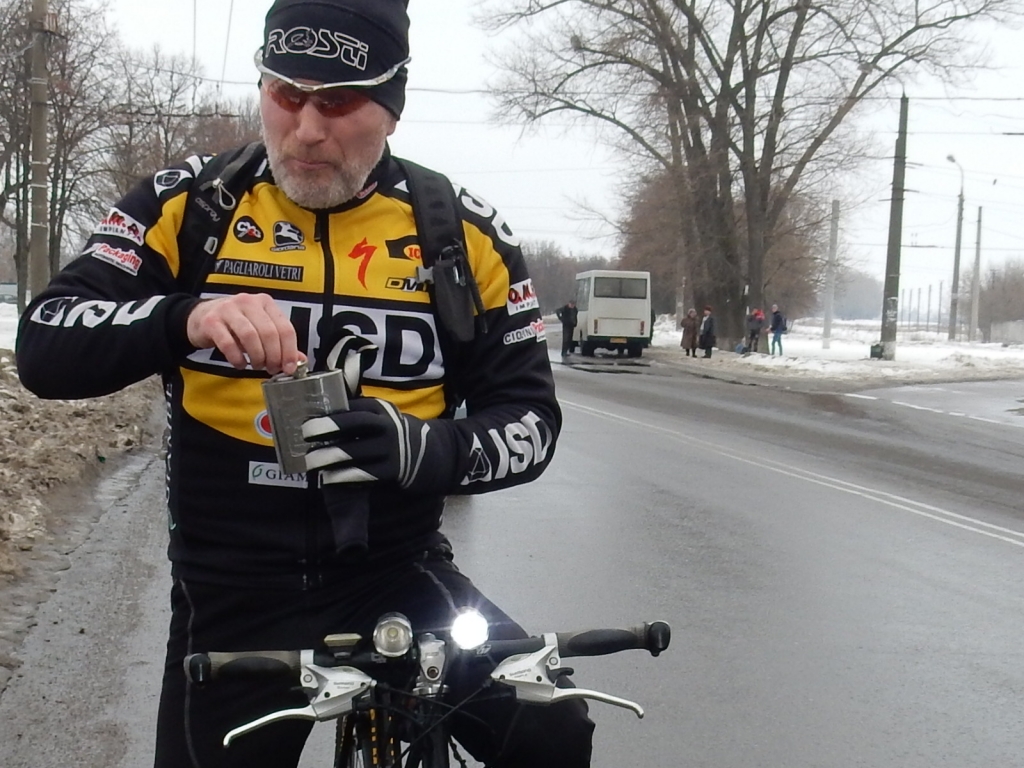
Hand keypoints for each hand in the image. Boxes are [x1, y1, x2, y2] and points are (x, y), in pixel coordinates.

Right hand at [186, 293, 301, 374]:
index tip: (289, 368)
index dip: (290, 351)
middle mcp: (248, 302)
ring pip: (250, 336)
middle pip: (269, 332)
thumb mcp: (260, 330)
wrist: (201, 316)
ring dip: (257, 356)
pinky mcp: (212, 321)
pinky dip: (237, 358)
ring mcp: (228, 309)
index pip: (285, 328)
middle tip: (271, 368)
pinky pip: (228, 343)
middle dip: (273, 356)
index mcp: (265, 303)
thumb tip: (299, 361)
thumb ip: (280, 344)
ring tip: (257, 365)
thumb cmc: (235, 325)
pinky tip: (240, 364)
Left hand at [302, 398, 452, 492]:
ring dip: (329, 458)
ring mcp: (391, 448)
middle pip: (352, 423)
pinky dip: (344, 476)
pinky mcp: (393, 470)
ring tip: (311, 462)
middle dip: (326, 428)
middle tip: (305, 434)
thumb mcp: (382, 417)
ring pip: (354, 452)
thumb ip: (358, 415)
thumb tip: (320, 416)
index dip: (327, 413)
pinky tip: (329, 479)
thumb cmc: (395, 436)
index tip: (305, 419)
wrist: (431, 455)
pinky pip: (363, 473)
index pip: (350, 407)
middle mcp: (386, 425)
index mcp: (380, 409)